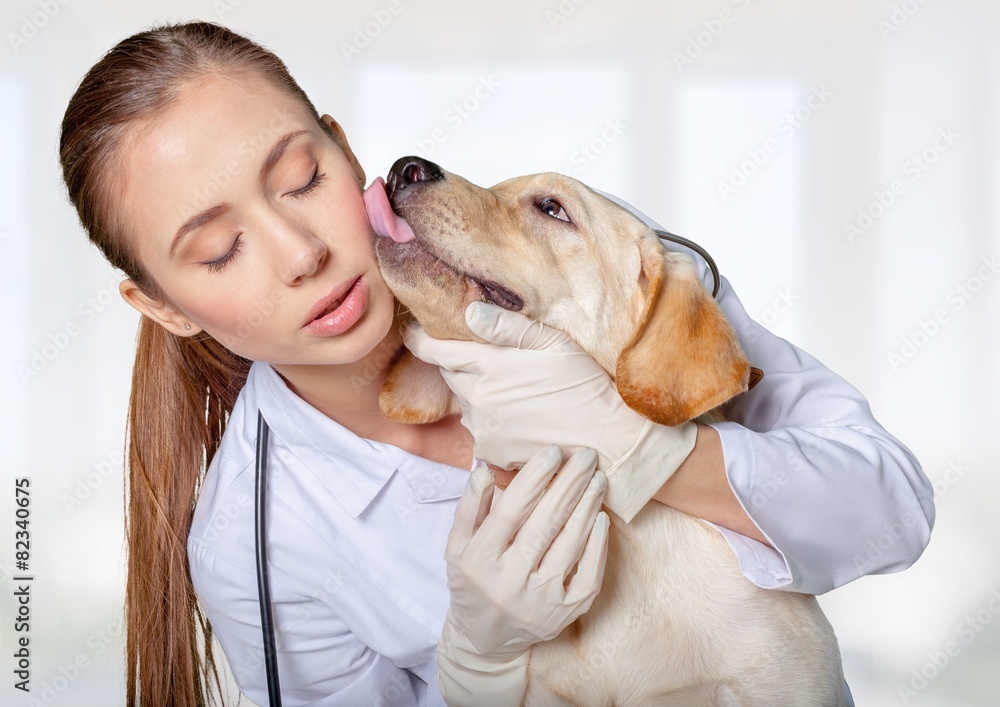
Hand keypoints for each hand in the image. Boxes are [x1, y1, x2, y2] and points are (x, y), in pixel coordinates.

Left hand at [404, 302, 697, 521]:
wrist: (607, 443)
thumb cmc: (586, 388)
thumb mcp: (554, 345)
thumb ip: (508, 327)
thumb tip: (470, 313)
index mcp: (489, 367)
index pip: (436, 350)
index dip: (421, 339)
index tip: (416, 332)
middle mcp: (477, 400)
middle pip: (451, 376)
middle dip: (460, 365)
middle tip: (489, 362)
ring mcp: (482, 430)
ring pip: (465, 405)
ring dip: (479, 396)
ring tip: (515, 394)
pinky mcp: (491, 454)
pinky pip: (480, 431)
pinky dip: (492, 422)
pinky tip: (521, 419)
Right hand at [436, 445, 609, 705]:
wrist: (485, 640)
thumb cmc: (473, 581)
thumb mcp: (457, 546)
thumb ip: (469, 508)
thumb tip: (484, 470)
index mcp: (478, 561)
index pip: (510, 512)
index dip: (534, 479)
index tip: (553, 452)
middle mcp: (508, 583)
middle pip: (544, 524)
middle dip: (569, 484)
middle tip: (587, 456)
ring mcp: (539, 602)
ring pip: (569, 545)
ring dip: (587, 507)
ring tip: (597, 479)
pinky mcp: (563, 615)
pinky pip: (587, 575)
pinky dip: (596, 544)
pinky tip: (600, 518)